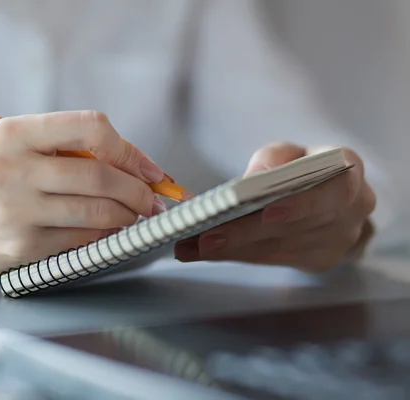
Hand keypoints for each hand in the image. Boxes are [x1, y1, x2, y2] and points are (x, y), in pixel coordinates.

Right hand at [0, 111, 166, 276]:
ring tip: (135, 214)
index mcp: (13, 133)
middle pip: (98, 174)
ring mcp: (15, 210)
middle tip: (153, 200)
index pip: (90, 128)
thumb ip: (74, 148)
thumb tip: (143, 168)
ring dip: (127, 214)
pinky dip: (104, 233)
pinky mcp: (23, 245)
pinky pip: (82, 237)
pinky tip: (107, 229)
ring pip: (95, 211)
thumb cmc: (2, 179)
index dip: (129, 150)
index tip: (150, 170)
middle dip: (138, 190)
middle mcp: (10, 169)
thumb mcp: (24, 148)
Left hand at [174, 142, 375, 271]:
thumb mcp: (290, 151)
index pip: (335, 189)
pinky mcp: (318, 260)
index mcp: (349, 174)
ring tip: (192, 246)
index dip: (302, 203)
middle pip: (294, 227)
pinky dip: (233, 255)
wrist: (327, 194)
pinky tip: (198, 252)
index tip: (267, 211)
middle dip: (246, 233)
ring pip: (278, 248)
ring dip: (232, 249)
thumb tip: (256, 177)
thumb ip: (275, 158)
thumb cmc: (304, 167)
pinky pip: (271, 259)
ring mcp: (337, 241)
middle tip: (207, 238)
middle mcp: (351, 212)